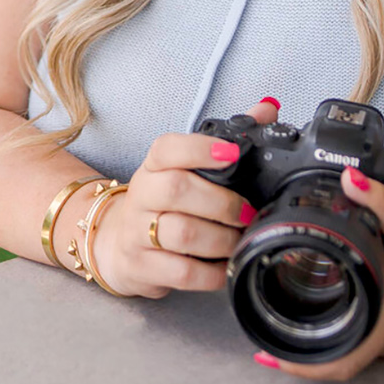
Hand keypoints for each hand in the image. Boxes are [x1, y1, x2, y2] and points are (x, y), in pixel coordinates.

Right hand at [89, 98, 280, 298]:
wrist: (117, 242)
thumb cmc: (162, 203)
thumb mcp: (185, 170)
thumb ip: (226, 138)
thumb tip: (266, 109)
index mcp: (153, 166)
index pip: (167, 148)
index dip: (200, 148)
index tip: (233, 153)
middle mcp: (141, 195)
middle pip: (177, 189)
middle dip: (222, 203)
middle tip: (247, 212)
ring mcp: (136, 232)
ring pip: (182, 233)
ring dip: (221, 240)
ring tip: (239, 240)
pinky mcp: (141, 267)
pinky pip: (182, 273)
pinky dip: (212, 273)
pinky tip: (225, 266)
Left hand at [254, 167, 383, 380]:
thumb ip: (380, 201)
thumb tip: (349, 178)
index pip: (339, 362)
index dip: (301, 364)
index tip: (267, 352)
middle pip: (335, 361)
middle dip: (296, 351)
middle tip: (261, 327)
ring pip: (348, 349)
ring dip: (315, 340)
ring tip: (278, 318)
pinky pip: (360, 335)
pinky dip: (336, 328)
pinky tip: (319, 306)